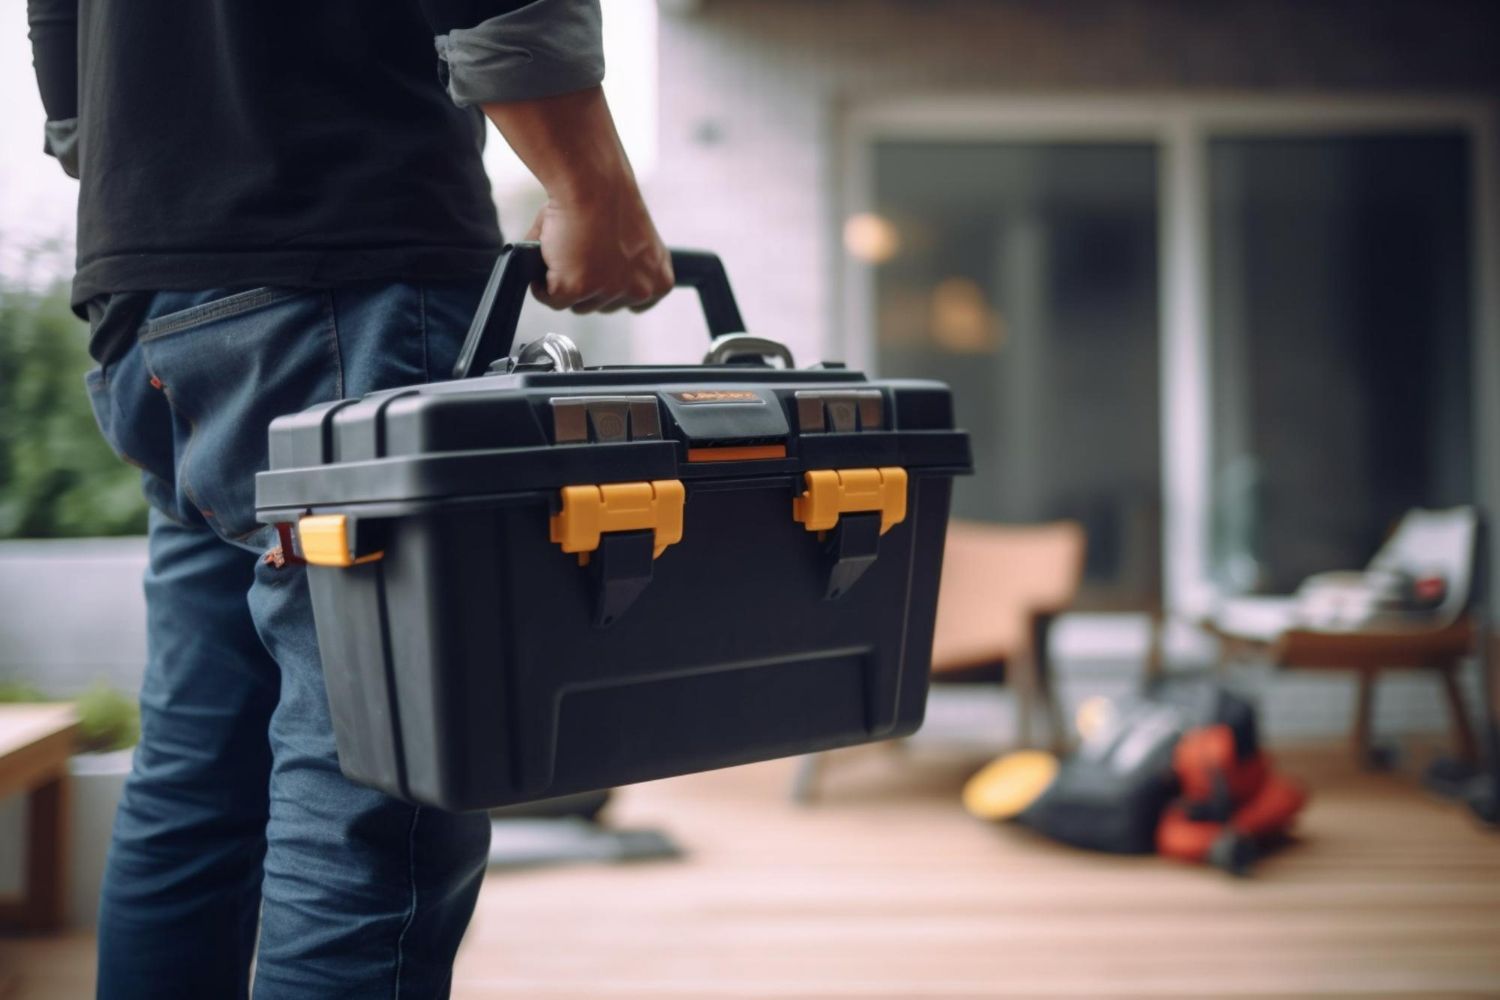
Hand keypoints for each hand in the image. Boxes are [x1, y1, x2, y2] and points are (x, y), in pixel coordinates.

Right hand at [523, 181, 673, 313]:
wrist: (592, 181)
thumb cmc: (607, 200)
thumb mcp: (632, 243)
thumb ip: (621, 270)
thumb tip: (592, 285)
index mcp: (658, 278)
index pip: (637, 304)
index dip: (613, 286)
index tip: (603, 271)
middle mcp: (639, 290)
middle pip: (602, 305)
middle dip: (587, 284)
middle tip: (579, 252)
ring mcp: (608, 291)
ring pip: (576, 304)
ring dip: (565, 281)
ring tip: (566, 248)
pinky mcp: (577, 288)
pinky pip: (550, 298)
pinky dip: (541, 283)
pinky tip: (549, 256)